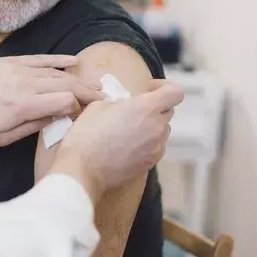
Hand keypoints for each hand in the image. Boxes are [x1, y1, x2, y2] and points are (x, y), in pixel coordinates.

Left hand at [0, 55, 103, 145]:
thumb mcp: (2, 137)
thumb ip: (33, 126)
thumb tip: (58, 118)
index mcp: (24, 105)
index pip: (65, 102)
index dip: (81, 108)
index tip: (89, 115)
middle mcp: (25, 84)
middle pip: (66, 85)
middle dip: (88, 93)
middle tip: (105, 99)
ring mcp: (19, 70)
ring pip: (56, 73)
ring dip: (78, 79)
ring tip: (95, 86)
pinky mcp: (12, 62)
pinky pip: (41, 59)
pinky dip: (59, 61)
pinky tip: (74, 62)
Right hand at [48, 80, 184, 199]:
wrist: (82, 168)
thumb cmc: (87, 136)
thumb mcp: (99, 105)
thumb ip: (120, 102)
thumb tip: (124, 107)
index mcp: (146, 108)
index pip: (174, 93)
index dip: (165, 87)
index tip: (150, 89)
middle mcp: (156, 127)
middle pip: (167, 111)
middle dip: (153, 108)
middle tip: (133, 110)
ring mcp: (155, 147)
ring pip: (161, 131)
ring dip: (150, 126)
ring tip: (128, 129)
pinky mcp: (150, 163)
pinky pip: (155, 147)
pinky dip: (146, 143)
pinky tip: (126, 145)